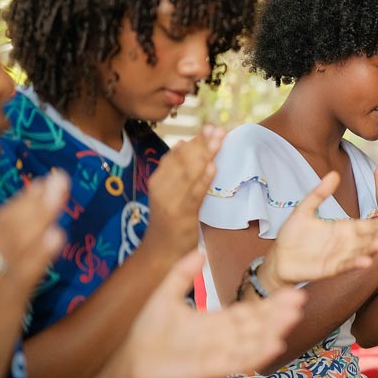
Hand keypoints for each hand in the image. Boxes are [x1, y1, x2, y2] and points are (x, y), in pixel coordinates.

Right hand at [0, 171, 68, 377]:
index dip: (21, 201)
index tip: (43, 180)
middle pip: (6, 227)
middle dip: (34, 201)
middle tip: (60, 177)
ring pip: (15, 245)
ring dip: (39, 217)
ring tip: (60, 193)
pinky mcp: (0, 307)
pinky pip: (22, 276)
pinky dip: (39, 255)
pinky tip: (57, 236)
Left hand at [115, 251, 303, 377]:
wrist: (130, 361)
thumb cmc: (148, 332)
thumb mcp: (166, 295)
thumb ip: (182, 274)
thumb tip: (199, 250)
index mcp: (216, 322)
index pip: (249, 312)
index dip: (270, 304)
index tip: (290, 292)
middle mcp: (223, 338)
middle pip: (257, 325)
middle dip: (278, 314)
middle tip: (299, 300)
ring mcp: (219, 354)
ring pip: (253, 342)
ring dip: (273, 331)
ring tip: (292, 319)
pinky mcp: (211, 369)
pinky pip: (239, 362)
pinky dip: (257, 354)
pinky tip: (274, 345)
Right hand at [145, 126, 224, 258]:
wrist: (160, 250)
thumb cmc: (169, 218)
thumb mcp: (172, 191)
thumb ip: (180, 171)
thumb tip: (189, 144)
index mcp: (159, 179)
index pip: (176, 155)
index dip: (195, 140)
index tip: (211, 127)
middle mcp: (162, 188)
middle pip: (183, 161)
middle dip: (202, 143)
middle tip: (219, 129)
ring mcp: (171, 202)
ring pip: (189, 174)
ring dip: (205, 155)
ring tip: (219, 140)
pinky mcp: (181, 216)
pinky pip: (194, 195)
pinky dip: (203, 180)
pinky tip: (213, 167)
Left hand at [263, 172, 377, 288]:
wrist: (279, 258)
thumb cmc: (292, 234)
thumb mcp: (305, 209)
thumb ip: (320, 193)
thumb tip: (334, 173)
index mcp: (345, 227)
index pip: (371, 223)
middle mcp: (348, 242)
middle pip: (372, 237)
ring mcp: (341, 256)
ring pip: (363, 251)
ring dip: (373, 248)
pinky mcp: (332, 268)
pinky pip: (347, 265)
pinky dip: (357, 263)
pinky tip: (366, 260)